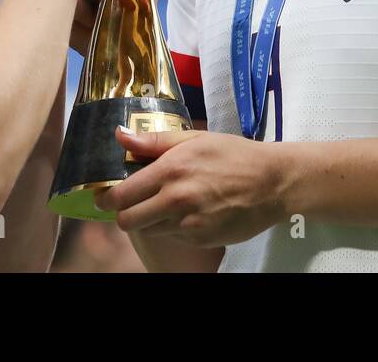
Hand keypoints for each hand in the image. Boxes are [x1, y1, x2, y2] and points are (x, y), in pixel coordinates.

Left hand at [92, 128, 288, 246]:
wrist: (272, 182)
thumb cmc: (233, 155)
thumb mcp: (194, 139)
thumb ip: (153, 141)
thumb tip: (119, 136)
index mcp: (170, 171)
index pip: (120, 196)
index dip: (106, 198)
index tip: (104, 196)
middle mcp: (176, 201)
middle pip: (127, 222)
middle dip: (124, 213)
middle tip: (131, 203)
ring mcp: (189, 225)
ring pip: (149, 231)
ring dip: (150, 220)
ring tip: (166, 203)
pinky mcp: (201, 240)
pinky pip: (173, 238)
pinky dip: (173, 228)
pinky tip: (189, 211)